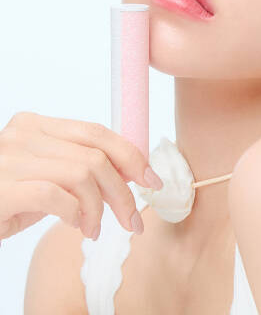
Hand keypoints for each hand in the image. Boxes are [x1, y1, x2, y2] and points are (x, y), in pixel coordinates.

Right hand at [0, 111, 162, 242]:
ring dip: (101, 208)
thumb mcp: (44, 176)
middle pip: (96, 156)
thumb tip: (130, 172)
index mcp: (36, 126)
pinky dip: (77, 215)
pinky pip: (57, 196)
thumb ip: (78, 168)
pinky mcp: (3, 187)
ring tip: (95, 229)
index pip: (97, 132)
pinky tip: (76, 227)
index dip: (131, 155)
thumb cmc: (5, 199)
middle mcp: (24, 134)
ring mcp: (11, 158)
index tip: (151, 179)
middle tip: (132, 219)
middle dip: (124, 190)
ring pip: (84, 174)